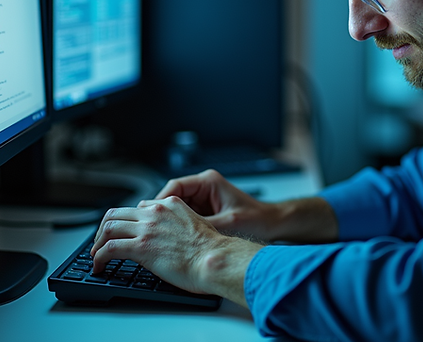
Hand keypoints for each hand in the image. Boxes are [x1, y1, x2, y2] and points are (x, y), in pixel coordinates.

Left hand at [90, 196, 258, 299]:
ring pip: (108, 228)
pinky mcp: (140, 246)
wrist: (215, 259)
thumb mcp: (195, 224)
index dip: (125, 221)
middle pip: (116, 213)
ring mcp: (147, 228)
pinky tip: (99, 265)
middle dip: (104, 229)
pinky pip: (109, 248)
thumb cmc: (211, 250)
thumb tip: (169, 236)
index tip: (122, 233)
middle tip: (101, 243)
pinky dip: (99, 257)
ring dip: (97, 243)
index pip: (137, 207)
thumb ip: (177, 224)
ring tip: (96, 256)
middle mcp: (155, 211)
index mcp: (170, 204)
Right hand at [155, 169, 279, 240]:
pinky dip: (179, 228)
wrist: (272, 225)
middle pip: (171, 198)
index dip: (160, 202)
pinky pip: (185, 218)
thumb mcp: (227, 223)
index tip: (150, 217)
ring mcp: (203, 200)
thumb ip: (202, 226)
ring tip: (161, 237)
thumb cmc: (257, 219)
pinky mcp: (205, 212)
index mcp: (208, 182)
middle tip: (151, 230)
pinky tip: (175, 240)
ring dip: (170, 222)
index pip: (174, 187)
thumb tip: (179, 234)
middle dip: (162, 214)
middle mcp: (203, 187)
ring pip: (176, 209)